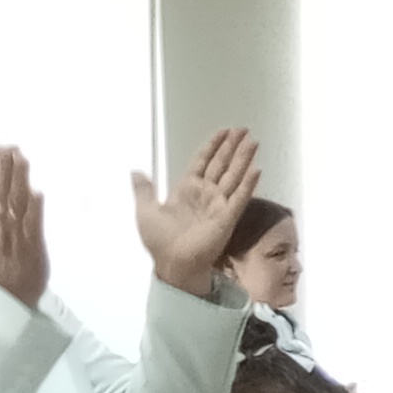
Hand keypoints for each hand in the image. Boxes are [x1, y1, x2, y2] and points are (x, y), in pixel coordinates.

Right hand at [0, 145, 48, 308]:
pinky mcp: (31, 246)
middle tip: (12, 147)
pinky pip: (32, 225)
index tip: (0, 149)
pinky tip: (37, 193)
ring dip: (19, 181)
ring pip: (16, 203)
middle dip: (7, 169)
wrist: (6, 295)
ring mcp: (15, 235)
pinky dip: (34, 209)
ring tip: (22, 160)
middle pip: (2, 192)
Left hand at [134, 128, 262, 294]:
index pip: (203, 161)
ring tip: (253, 142)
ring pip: (234, 175)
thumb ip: (143, 190)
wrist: (173, 263)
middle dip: (232, 146)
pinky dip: (248, 184)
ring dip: (243, 158)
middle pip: (222, 164)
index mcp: (187, 189)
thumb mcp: (145, 211)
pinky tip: (256, 170)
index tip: (223, 132)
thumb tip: (135, 171)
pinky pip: (240, 197)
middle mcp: (206, 193)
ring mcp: (219, 204)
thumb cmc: (160, 241)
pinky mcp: (228, 217)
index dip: (213, 146)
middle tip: (243, 129)